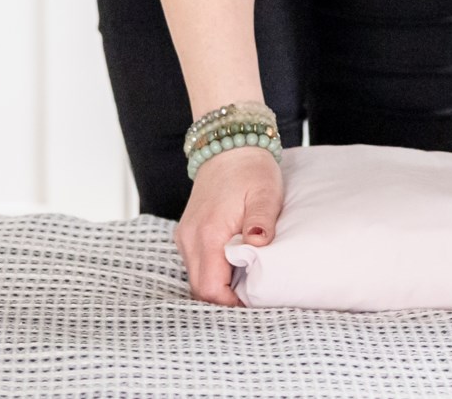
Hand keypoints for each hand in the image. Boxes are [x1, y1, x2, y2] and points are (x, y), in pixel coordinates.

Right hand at [175, 146, 283, 305]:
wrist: (229, 147)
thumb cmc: (250, 171)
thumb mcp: (265, 194)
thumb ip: (261, 221)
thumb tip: (258, 245)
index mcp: (208, 233)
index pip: (210, 287)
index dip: (231, 303)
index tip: (254, 302)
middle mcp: (190, 238)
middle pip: (200, 289)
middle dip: (224, 300)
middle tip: (254, 298)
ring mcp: (186, 236)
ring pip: (196, 278)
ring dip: (218, 286)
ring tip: (247, 284)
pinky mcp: (188, 233)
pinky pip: (196, 265)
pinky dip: (213, 272)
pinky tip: (235, 267)